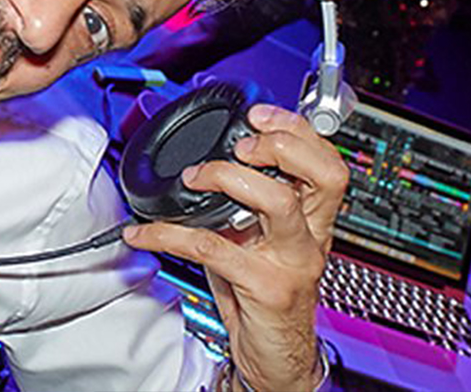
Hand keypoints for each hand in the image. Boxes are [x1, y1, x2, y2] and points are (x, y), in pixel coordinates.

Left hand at [122, 104, 348, 391]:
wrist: (275, 356)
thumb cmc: (262, 294)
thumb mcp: (257, 239)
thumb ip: (242, 202)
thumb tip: (206, 163)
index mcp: (313, 219)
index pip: (326, 162)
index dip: (297, 130)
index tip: (260, 114)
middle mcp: (311, 236)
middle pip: (322, 176)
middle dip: (281, 146)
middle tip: (241, 146)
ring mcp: (292, 262)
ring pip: (278, 202)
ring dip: (229, 178)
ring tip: (195, 178)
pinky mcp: (266, 288)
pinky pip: (212, 247)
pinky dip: (168, 234)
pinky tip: (144, 233)